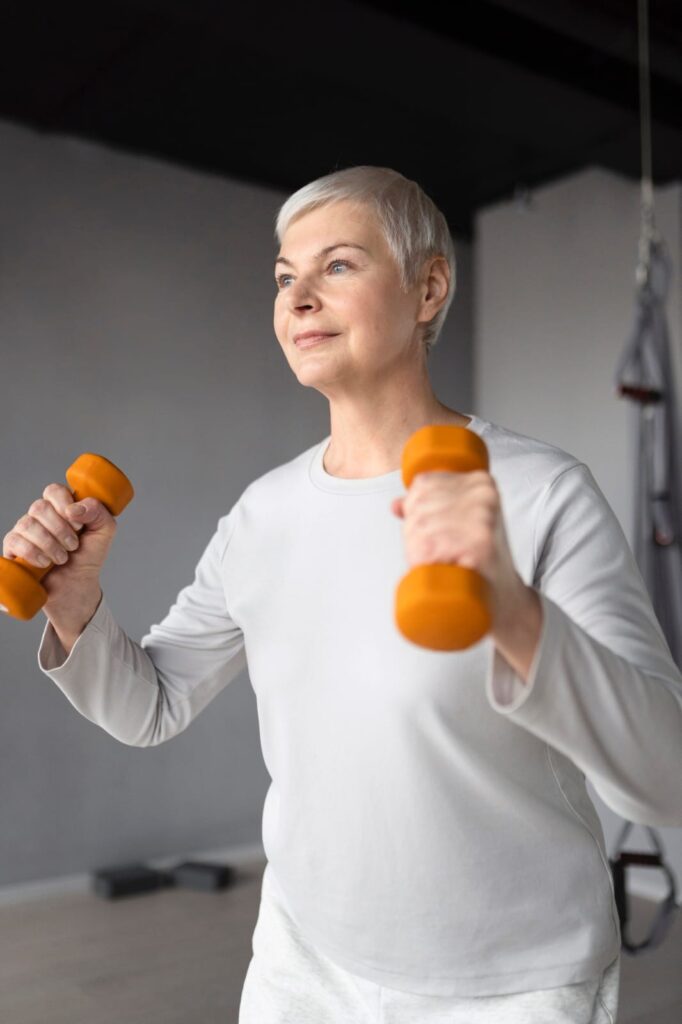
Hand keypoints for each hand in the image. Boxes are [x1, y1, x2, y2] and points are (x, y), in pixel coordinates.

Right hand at [3, 485, 116, 615]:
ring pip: (27, 524)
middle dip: (61, 530)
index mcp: (61, 506)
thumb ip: (99, 512)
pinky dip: (33, 553)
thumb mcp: (105, 531)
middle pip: (40, 507)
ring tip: (62, 558)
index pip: (54, 491)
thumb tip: (74, 508)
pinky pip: (15, 541)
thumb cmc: (88, 556)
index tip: (79, 525)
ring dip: (50, 544)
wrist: (76, 586)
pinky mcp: (13, 548)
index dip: (65, 505)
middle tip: (73, 546)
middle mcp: (40, 515)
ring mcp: (24, 530)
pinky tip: (45, 562)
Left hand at [390, 469, 528, 632]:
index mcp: (479, 482)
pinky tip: (442, 569)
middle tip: (436, 553)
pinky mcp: (479, 545)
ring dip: (418, 552)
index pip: (423, 484)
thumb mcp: (461, 524)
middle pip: (418, 507)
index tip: (427, 529)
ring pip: (419, 529)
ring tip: (442, 563)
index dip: (414, 509)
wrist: (507, 600)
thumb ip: (431, 508)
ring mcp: (483, 520)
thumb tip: (397, 505)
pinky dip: (424, 563)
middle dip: (414, 534)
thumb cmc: (482, 563)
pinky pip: (428, 549)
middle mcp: (483, 496)